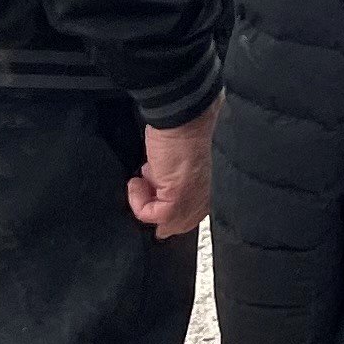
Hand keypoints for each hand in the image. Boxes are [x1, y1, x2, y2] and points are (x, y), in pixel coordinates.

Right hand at [128, 102, 218, 238]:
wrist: (180, 117)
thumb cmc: (176, 134)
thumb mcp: (172, 164)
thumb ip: (169, 183)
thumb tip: (158, 207)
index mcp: (206, 190)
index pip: (190, 220)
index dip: (166, 216)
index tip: (150, 199)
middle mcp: (204, 198)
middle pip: (178, 226)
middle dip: (155, 211)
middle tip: (144, 187)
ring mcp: (192, 199)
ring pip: (165, 223)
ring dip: (144, 203)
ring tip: (142, 179)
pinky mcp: (178, 196)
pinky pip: (153, 215)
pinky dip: (138, 202)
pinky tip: (137, 180)